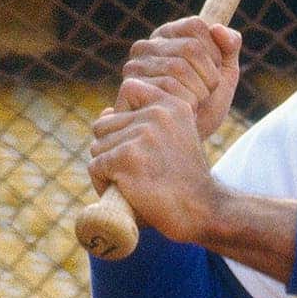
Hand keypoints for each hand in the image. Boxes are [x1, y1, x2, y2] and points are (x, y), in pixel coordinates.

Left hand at [88, 79, 223, 243]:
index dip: (125, 117)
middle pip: (104, 125)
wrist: (201, 209)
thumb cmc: (183, 178)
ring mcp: (142, 134)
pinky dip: (104, 184)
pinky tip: (128, 191)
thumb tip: (105, 113)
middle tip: (139, 169)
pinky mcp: (127, 157)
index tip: (145, 143)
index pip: (129, 88)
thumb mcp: (173, 139)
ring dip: (108, 168)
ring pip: (97, 148)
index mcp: (173, 103)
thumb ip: (141, 120)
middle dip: (112, 149)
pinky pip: (95, 167)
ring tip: (135, 182)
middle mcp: (158, 113)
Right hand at [119, 16, 241, 139]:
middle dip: (209, 77)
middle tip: (203, 95)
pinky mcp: (129, 87)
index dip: (214, 52)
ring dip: (199, 93)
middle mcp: (146, 46)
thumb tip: (218, 28)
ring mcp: (134, 66)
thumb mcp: (225, 74)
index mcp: (168, 35)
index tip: (213, 72)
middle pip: (191, 48)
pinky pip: (168, 89)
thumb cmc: (205, 106)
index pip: (196, 25)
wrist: (187, 142)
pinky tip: (181, 113)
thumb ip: (229, 46)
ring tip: (193, 105)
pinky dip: (185, 104)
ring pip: (180, 68)